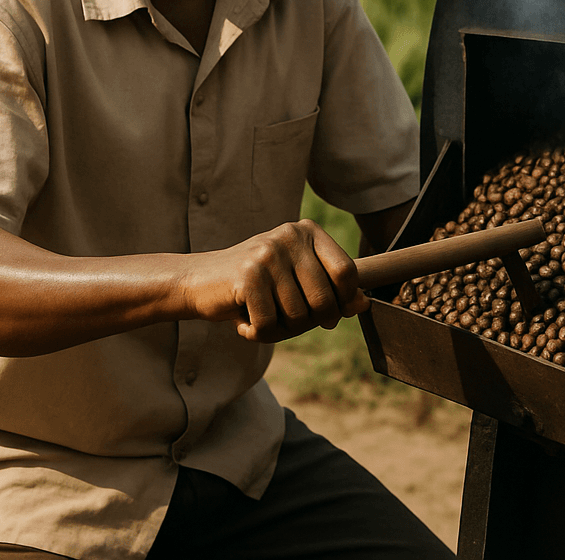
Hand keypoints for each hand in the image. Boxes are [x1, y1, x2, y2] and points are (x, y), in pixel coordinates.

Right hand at [181, 219, 368, 342]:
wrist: (200, 281)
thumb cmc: (257, 284)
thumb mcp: (296, 281)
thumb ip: (331, 290)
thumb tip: (364, 303)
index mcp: (307, 231)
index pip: (346, 272)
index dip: (342, 301)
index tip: (327, 313)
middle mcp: (290, 236)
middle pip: (324, 300)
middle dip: (308, 323)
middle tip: (286, 321)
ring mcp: (268, 253)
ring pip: (297, 316)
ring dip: (280, 330)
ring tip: (261, 316)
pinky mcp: (247, 275)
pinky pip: (268, 324)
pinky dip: (257, 333)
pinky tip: (244, 320)